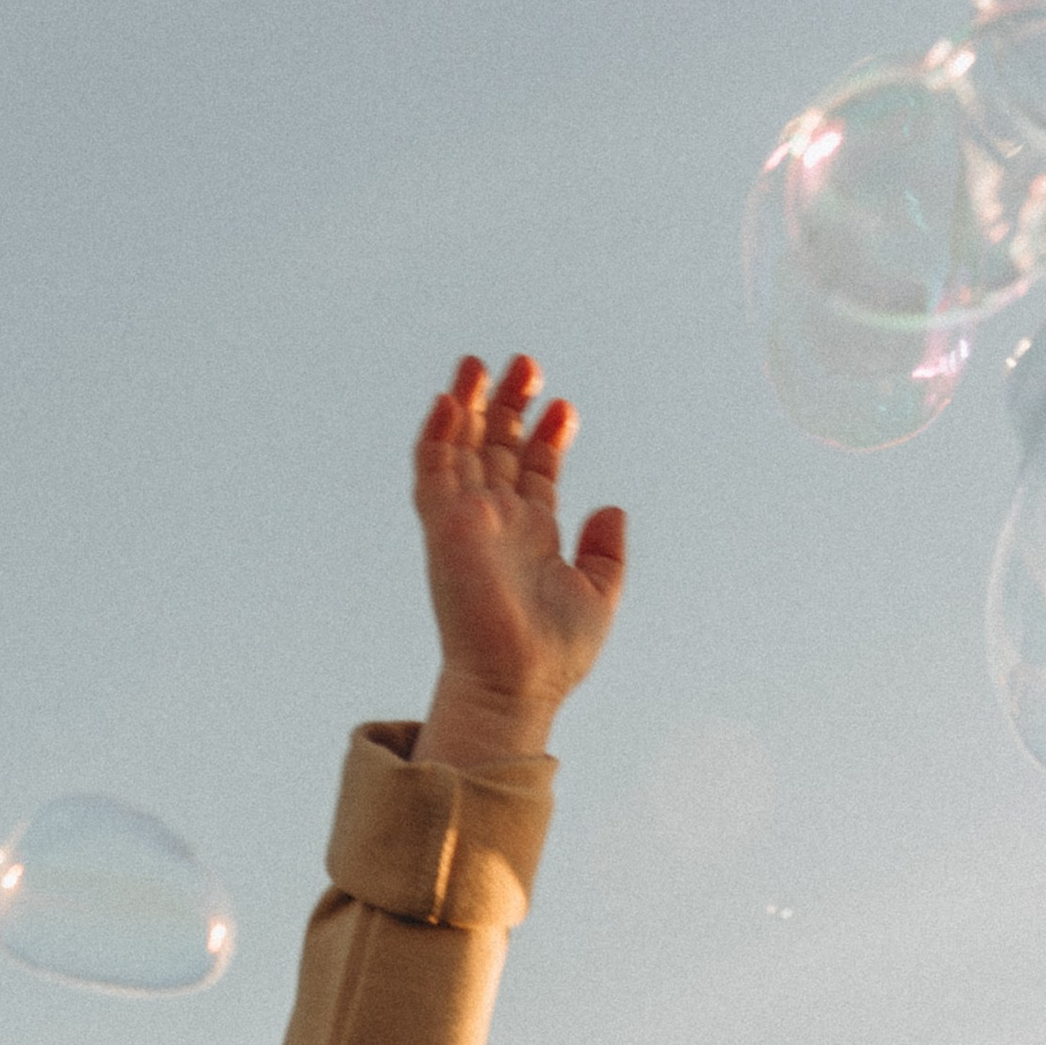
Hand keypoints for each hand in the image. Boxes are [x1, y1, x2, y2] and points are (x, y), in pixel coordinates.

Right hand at [412, 355, 626, 768]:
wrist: (517, 681)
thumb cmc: (555, 653)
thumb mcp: (599, 594)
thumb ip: (607, 552)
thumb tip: (613, 508)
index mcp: (532, 535)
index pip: (534, 471)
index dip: (547, 436)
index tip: (564, 408)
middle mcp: (497, 522)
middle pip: (497, 448)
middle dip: (509, 405)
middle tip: (527, 364)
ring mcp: (467, 521)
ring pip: (462, 448)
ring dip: (470, 405)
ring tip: (482, 364)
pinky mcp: (442, 526)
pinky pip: (433, 470)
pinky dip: (438, 434)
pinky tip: (453, 400)